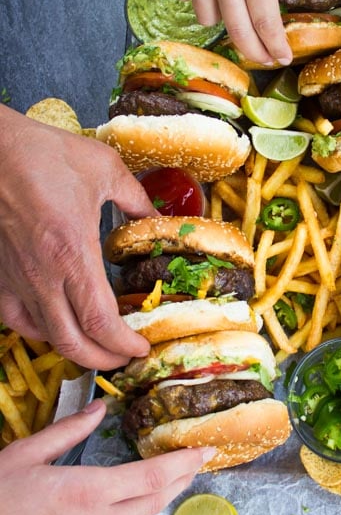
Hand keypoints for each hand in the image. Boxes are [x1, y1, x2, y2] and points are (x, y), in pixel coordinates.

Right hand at [0, 105, 155, 368]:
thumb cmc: (40, 153)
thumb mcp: (104, 168)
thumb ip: (135, 198)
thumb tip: (154, 215)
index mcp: (72, 253)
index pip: (100, 322)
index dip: (124, 345)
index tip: (141, 348)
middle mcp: (41, 275)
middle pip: (72, 343)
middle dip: (103, 361)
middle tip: (124, 358)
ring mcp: (14, 278)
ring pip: (44, 336)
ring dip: (74, 350)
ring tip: (96, 346)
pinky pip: (15, 319)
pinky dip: (40, 332)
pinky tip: (54, 326)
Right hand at [0, 399, 213, 514]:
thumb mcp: (24, 455)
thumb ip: (67, 430)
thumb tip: (98, 407)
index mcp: (86, 493)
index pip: (152, 478)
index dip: (184, 464)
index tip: (206, 450)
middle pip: (154, 501)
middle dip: (182, 478)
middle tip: (199, 458)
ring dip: (160, 497)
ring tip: (173, 475)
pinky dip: (134, 514)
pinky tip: (132, 501)